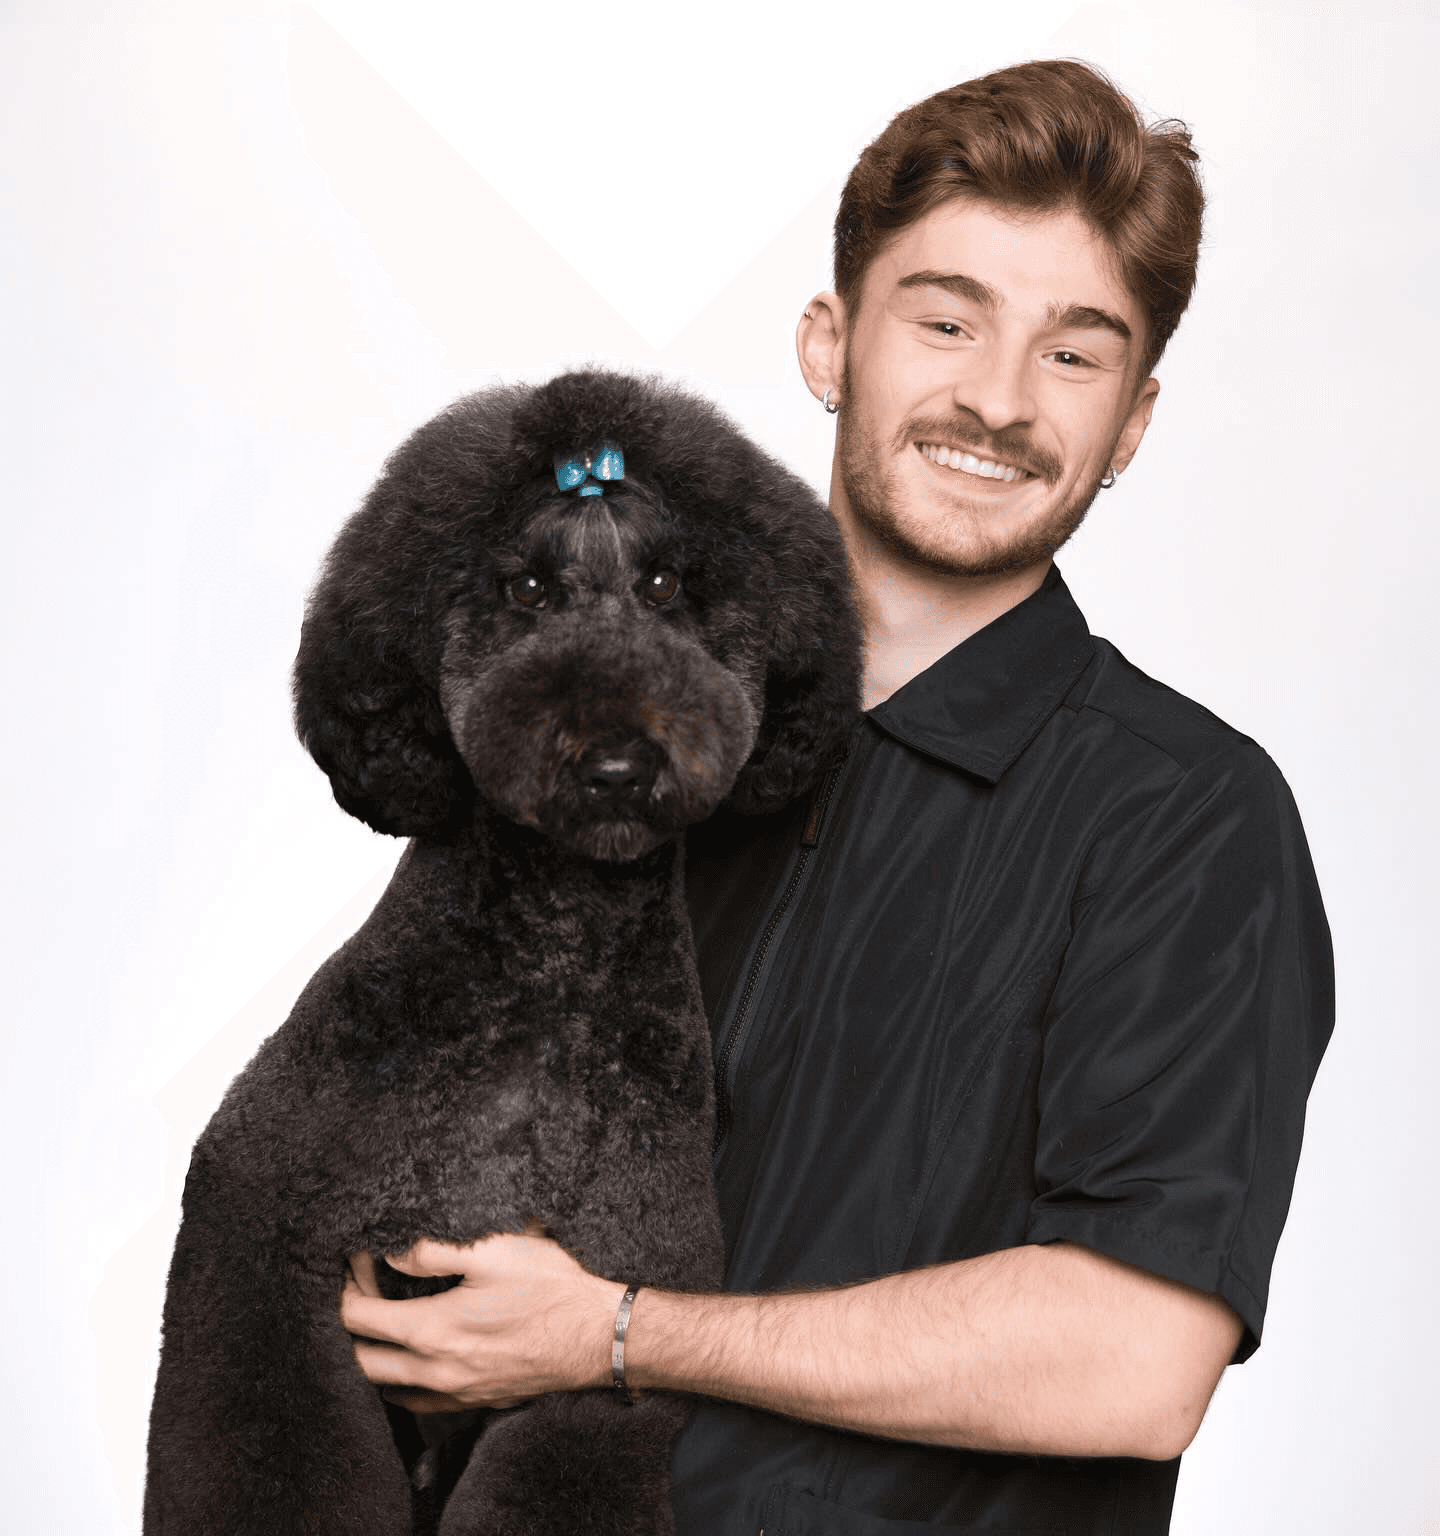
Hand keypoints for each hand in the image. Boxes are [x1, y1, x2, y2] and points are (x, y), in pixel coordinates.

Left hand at [340, 1233, 625, 1412]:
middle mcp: (436, 1372)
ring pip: (386, 1387)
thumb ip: (433, 1250)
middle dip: (351, 1324)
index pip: (358, 1318)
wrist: (598, 1334)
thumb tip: (391, 1253)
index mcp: (432, 1331)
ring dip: (373, 1355)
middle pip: (361, 1360)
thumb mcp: (493, 1250)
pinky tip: (415, 1355)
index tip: (357, 1261)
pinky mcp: (476, 1402)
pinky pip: (419, 1402)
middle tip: (365, 1288)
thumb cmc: (550, 1287)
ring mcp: (456, 1394)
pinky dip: (402, 1380)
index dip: (347, 1286)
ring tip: (384, 1319)